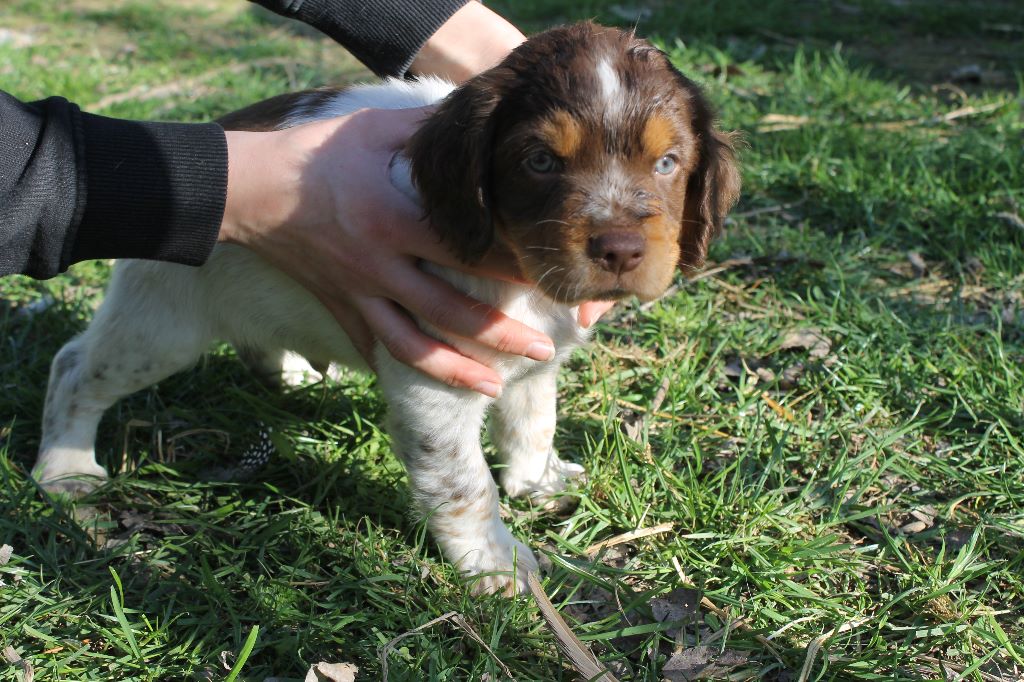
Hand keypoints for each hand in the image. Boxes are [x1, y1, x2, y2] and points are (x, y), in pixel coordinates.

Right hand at [220, 109, 570, 396]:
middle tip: (544, 352)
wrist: (248, 188)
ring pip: (411, 347)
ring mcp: (358, 292)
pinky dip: (395, 369)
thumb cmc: (315, 152)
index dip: (512, 268)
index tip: (549, 280)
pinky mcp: (338, 305)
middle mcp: (381, 264)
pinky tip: (425, 387)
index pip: (468, 251)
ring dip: (456, 372)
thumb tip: (475, 121)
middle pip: (450, 312)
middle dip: (501, 336)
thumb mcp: (374, 129)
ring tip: (494, 388)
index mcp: (396, 220)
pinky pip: (369, 346)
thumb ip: (427, 132)